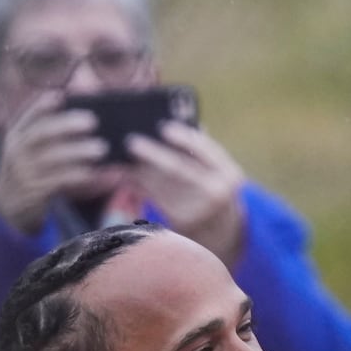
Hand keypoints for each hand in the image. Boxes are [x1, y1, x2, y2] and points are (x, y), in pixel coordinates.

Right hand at [0, 92, 116, 233]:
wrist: (10, 205)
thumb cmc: (31, 169)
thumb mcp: (31, 147)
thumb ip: (49, 126)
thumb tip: (77, 94)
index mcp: (17, 135)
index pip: (29, 116)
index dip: (43, 105)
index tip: (62, 95)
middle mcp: (17, 151)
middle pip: (41, 134)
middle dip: (66, 125)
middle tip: (93, 121)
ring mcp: (24, 172)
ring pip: (51, 158)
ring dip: (77, 152)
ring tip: (101, 148)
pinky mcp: (33, 192)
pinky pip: (57, 181)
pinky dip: (76, 175)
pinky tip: (93, 172)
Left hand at [125, 121, 246, 263]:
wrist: (224, 232)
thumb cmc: (216, 189)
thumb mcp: (220, 171)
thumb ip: (203, 148)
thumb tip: (177, 117)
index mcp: (230, 174)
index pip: (207, 150)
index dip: (184, 138)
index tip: (164, 127)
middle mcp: (216, 193)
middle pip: (179, 170)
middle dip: (153, 155)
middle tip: (132, 142)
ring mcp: (198, 210)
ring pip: (161, 184)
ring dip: (138, 169)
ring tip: (121, 156)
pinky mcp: (180, 221)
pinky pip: (153, 198)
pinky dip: (137, 185)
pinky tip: (125, 174)